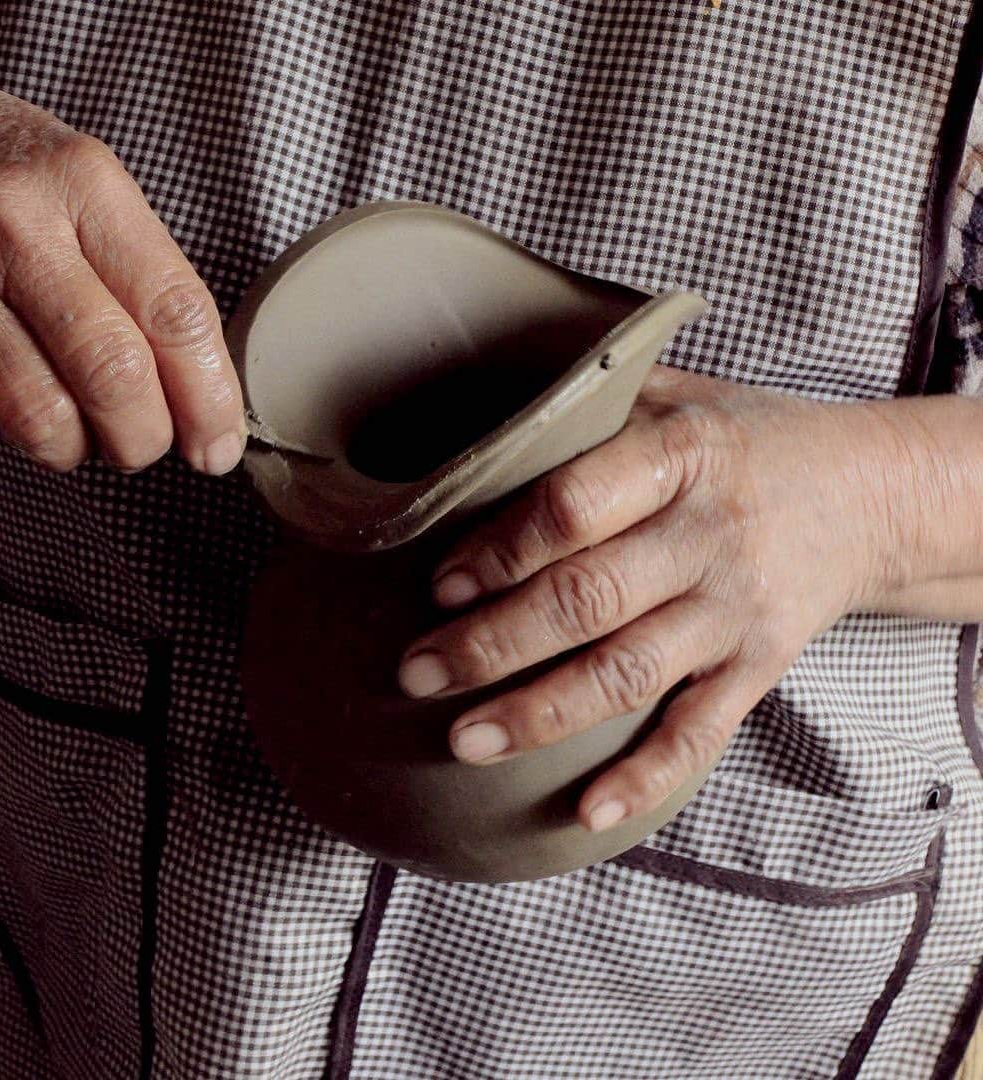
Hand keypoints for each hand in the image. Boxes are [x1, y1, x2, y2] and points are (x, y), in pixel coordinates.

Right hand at [0, 61, 244, 471]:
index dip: (211, 400)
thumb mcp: (86, 187)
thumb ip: (145, 277)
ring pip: (38, 415)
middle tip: (141, 442)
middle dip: (144, 438)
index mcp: (84, 184)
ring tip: (66, 420)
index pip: (177, 313)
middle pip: (114, 375)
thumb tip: (204, 399)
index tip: (219, 447)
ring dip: (69, 446)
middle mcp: (10, 221)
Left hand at [397, 364, 907, 832]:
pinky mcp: (760, 666)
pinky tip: (585, 812)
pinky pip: (700, 732)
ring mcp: (738, 610)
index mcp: (683, 456)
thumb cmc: (748, 439)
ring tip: (464, 742)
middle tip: (418, 674)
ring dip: (540, 715)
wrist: (871, 493)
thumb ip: (595, 400)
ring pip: (629, 675)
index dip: (501, 551)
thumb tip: (483, 420)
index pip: (574, 508)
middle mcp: (710, 536)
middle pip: (587, 601)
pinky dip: (644, 778)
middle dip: (493, 646)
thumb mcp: (679, 394)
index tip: (440, 585)